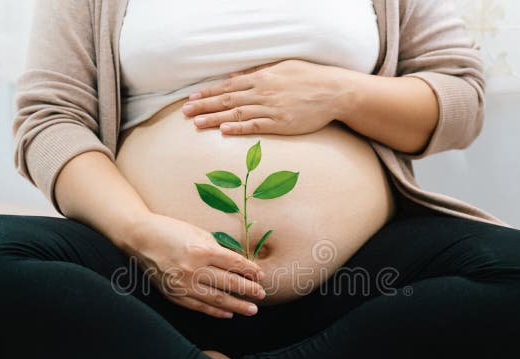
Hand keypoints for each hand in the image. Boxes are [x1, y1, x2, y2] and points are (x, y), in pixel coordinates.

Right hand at [129, 213, 265, 317]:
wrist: (140, 238)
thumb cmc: (171, 230)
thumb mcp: (198, 233)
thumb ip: (218, 249)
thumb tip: (239, 264)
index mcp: (201, 250)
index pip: (233, 263)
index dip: (250, 270)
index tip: (261, 275)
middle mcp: (193, 269)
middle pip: (229, 282)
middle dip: (249, 289)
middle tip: (262, 294)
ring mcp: (183, 284)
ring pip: (217, 299)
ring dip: (237, 305)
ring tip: (252, 309)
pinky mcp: (174, 294)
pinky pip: (199, 306)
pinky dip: (216, 312)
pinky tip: (229, 313)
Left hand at [181, 59, 345, 135]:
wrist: (334, 91)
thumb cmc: (310, 78)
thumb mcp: (283, 68)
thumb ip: (259, 72)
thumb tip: (237, 74)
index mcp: (262, 78)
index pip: (229, 85)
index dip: (208, 92)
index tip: (192, 98)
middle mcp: (263, 92)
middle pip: (227, 99)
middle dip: (203, 105)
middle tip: (184, 112)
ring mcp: (271, 108)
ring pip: (237, 113)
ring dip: (215, 118)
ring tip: (196, 123)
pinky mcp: (281, 123)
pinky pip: (256, 125)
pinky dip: (238, 127)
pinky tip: (224, 130)